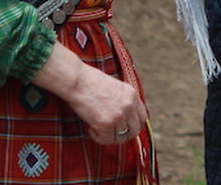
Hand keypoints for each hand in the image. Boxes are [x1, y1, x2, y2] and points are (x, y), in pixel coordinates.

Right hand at [31, 43, 147, 144]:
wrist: (77, 81)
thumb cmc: (91, 82)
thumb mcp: (116, 87)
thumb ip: (124, 101)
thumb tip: (125, 119)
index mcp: (132, 95)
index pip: (143, 118)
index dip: (134, 126)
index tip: (124, 128)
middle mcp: (129, 105)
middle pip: (135, 131)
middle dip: (123, 136)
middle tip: (110, 133)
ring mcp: (118, 115)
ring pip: (120, 138)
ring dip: (108, 136)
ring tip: (96, 128)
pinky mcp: (105, 123)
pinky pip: (106, 140)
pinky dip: (98, 137)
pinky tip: (91, 128)